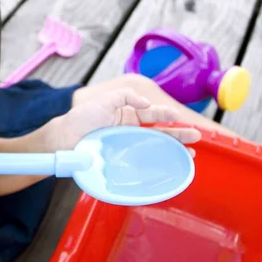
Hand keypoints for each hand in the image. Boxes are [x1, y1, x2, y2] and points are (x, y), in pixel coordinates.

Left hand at [49, 88, 200, 154]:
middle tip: (197, 137)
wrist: (65, 139)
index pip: (152, 113)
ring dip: (175, 149)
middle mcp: (132, 130)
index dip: (165, 114)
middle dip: (179, 133)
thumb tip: (147, 103)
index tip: (177, 117)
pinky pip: (145, 161)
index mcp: (128, 114)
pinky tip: (172, 165)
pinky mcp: (124, 159)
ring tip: (192, 154)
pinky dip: (160, 163)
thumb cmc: (81, 118)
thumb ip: (125, 96)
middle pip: (160, 131)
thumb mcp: (104, 100)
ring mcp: (129, 146)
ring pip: (157, 147)